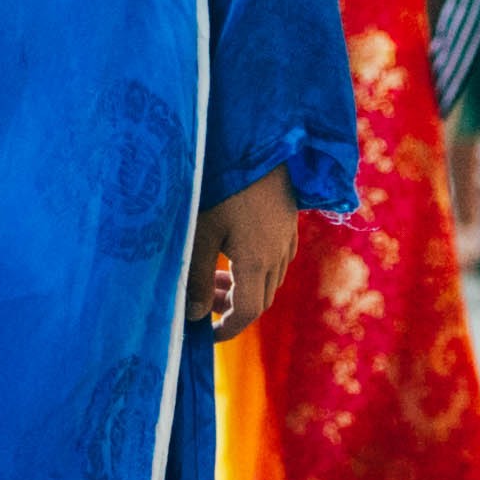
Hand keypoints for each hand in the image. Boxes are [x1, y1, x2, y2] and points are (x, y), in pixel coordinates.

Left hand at [194, 178, 303, 340]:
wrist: (262, 145)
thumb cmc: (224, 186)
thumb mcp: (201, 231)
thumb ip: (195, 276)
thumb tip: (192, 315)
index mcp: (256, 262)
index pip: (247, 312)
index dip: (227, 329)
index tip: (206, 335)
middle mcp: (277, 256)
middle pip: (259, 300)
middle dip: (230, 310)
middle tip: (201, 303)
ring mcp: (286, 239)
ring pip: (268, 281)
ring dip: (241, 288)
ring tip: (210, 277)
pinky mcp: (288, 224)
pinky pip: (275, 261)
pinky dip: (254, 271)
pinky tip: (234, 255)